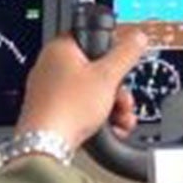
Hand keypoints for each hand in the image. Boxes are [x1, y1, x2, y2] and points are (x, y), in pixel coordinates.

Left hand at [15, 29, 149, 147]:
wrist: (46, 145)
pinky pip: (80, 109)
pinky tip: (110, 128)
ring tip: (120, 118)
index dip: (111, 51)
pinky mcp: (51, 111)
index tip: (122, 64)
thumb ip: (126, 53)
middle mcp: (50, 67)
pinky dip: (98, 117)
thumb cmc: (68, 108)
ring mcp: (49, 91)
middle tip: (123, 100)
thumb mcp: (108, 75)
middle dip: (117, 89)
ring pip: (90, 92)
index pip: (90, 37)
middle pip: (95, 70)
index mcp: (59, 49)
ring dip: (112, 106)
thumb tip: (137, 38)